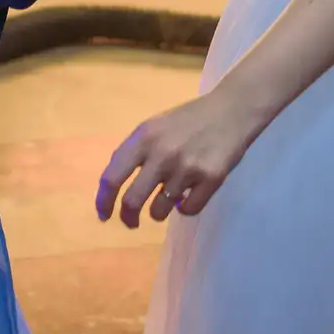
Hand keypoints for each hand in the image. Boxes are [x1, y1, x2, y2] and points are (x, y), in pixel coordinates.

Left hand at [97, 90, 260, 226]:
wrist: (231, 110)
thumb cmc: (188, 120)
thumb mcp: (153, 127)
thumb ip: (134, 153)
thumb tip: (113, 188)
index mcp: (143, 138)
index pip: (112, 177)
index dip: (103, 201)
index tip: (103, 215)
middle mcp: (162, 154)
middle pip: (132, 201)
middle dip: (128, 218)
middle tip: (131, 222)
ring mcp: (187, 168)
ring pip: (159, 211)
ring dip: (158, 211)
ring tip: (168, 198)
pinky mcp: (210, 179)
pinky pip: (187, 210)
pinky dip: (184, 208)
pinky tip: (189, 194)